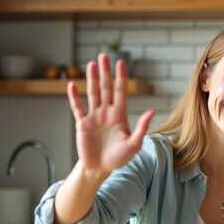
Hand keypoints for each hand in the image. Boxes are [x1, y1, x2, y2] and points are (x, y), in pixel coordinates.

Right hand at [67, 53, 154, 173]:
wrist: (101, 168)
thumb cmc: (119, 157)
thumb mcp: (134, 144)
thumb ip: (141, 128)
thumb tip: (152, 111)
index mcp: (120, 115)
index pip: (121, 92)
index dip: (121, 77)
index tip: (121, 62)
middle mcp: (107, 112)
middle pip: (106, 88)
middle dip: (106, 72)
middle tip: (104, 55)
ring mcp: (94, 117)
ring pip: (93, 93)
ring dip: (92, 79)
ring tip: (91, 64)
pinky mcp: (82, 124)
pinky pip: (77, 108)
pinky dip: (74, 97)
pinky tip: (72, 85)